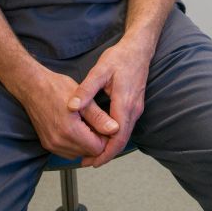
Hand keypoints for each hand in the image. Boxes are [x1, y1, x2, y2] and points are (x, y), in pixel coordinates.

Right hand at [18, 65, 119, 160]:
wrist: (34, 87)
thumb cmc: (57, 88)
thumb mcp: (84, 100)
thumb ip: (99, 117)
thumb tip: (115, 129)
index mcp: (70, 131)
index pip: (97, 148)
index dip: (106, 138)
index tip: (108, 126)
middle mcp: (59, 142)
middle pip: (88, 153)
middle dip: (97, 141)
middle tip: (100, 123)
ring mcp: (52, 145)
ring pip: (78, 154)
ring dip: (86, 144)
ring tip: (88, 124)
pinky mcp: (47, 144)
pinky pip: (67, 152)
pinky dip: (76, 144)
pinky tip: (78, 129)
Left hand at [68, 37, 152, 167]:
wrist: (139, 48)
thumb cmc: (120, 57)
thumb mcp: (100, 70)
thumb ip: (86, 90)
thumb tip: (71, 107)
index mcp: (125, 103)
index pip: (118, 137)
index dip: (105, 153)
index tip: (91, 162)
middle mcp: (134, 109)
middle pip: (122, 140)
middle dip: (105, 154)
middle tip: (86, 162)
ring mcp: (137, 108)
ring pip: (125, 134)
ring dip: (110, 146)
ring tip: (91, 153)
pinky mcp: (136, 105)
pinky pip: (126, 127)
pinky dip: (114, 137)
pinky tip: (101, 136)